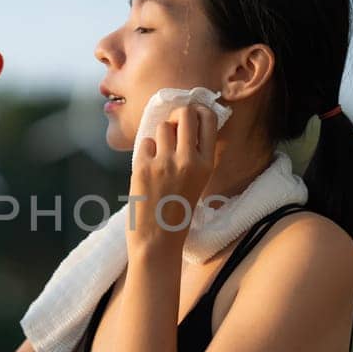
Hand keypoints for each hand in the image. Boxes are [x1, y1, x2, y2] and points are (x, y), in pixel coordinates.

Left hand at [128, 103, 217, 248]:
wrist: (157, 240)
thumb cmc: (177, 213)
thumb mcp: (197, 182)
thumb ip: (195, 156)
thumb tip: (186, 124)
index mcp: (206, 165)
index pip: (208, 119)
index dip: (198, 111)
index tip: (191, 116)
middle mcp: (188, 160)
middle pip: (184, 113)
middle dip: (177, 116)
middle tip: (172, 129)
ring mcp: (165, 162)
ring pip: (162, 127)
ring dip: (160, 136)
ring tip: (159, 156)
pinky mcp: (143, 167)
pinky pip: (145, 143)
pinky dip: (146, 152)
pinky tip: (148, 169)